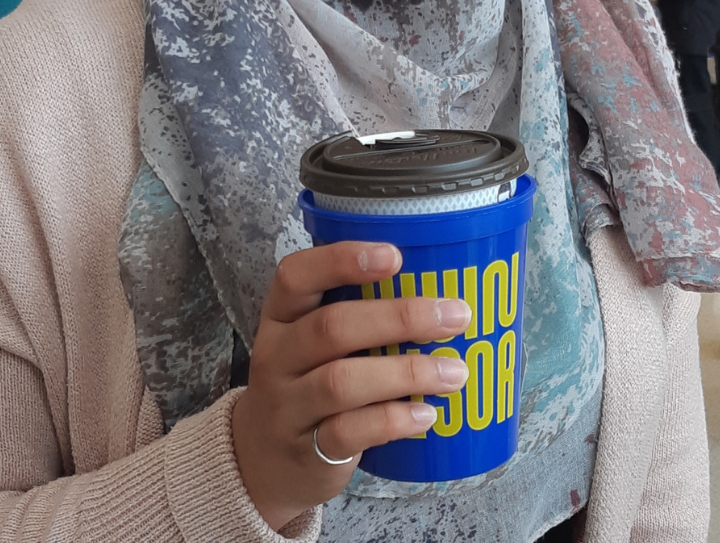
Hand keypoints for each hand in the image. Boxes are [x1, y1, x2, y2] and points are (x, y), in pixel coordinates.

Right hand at [230, 241, 471, 530]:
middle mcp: (277, 356)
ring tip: (455, 372)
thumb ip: (359, 315)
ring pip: (341, 381)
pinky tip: (426, 415)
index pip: (295, 276)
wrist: (264, 464)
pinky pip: (349, 432)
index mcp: (281, 317)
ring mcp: (288, 406)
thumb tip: (442, 295)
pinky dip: (392, 421)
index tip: (395, 255)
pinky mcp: (306, 452)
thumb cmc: (308, 383)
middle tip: (454, 315)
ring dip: (406, 372)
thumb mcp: (313, 342)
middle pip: (331, 327)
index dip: (342, 260)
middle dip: (399, 317)